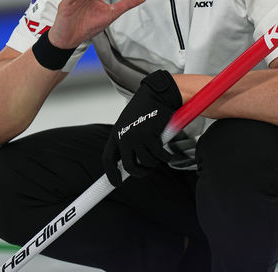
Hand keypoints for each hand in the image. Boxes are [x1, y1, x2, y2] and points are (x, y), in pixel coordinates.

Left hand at [102, 70, 181, 186]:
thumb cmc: (146, 108)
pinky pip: (159, 156)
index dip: (111, 174)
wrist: (157, 94)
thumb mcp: (130, 123)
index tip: (115, 183)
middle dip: (140, 173)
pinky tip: (170, 154)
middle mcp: (124, 137)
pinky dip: (166, 158)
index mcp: (116, 134)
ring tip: (160, 156)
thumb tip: (132, 162)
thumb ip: (129, 140)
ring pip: (147, 162)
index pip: (108, 159)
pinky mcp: (150, 136)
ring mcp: (136, 137)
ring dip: (155, 163)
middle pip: (129, 167)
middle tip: (148, 171)